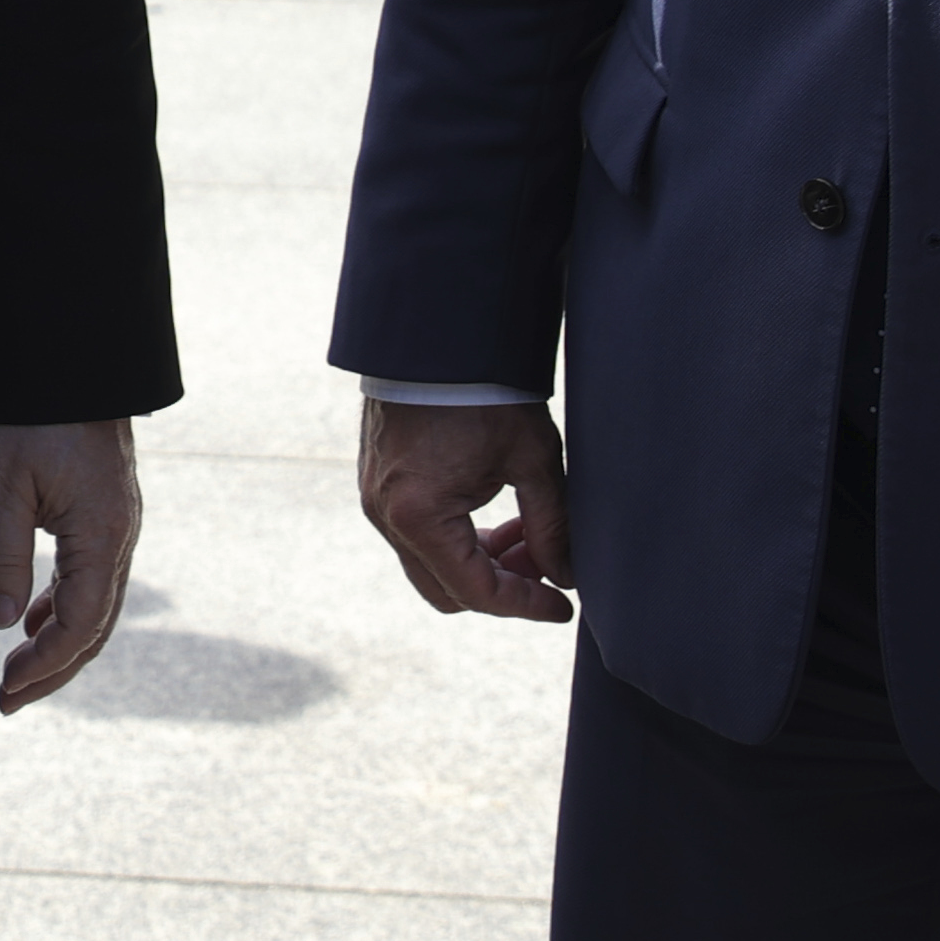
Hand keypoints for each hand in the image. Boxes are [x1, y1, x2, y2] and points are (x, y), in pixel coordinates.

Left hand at [0, 419, 140, 711]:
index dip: (45, 665)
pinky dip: (65, 607)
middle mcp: (122, 536)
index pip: (81, 624)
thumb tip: (5, 624)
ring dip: (60, 643)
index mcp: (103, 535)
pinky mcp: (108, 512)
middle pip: (97, 626)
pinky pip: (93, 576)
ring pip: (98, 605)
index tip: (5, 689)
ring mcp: (120, 524)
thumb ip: (3, 557)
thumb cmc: (28, 415)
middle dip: (54, 669)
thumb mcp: (1, 486)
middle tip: (7, 701)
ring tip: (16, 674)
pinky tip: (35, 620)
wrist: (63, 357)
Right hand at [359, 396, 573, 623]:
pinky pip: (417, 535)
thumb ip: (551, 527)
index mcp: (420, 516)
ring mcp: (375, 500)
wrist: (435, 333)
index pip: (477, 593)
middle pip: (447, 592)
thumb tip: (564, 576)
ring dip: (480, 562)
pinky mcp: (377, 482)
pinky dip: (457, 539)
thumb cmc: (483, 390)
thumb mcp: (532, 460)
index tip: (563, 607)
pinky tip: (494, 511)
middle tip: (545, 563)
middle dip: (502, 587)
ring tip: (526, 531)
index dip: (526, 606)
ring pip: (431, 565)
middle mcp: (386, 516)